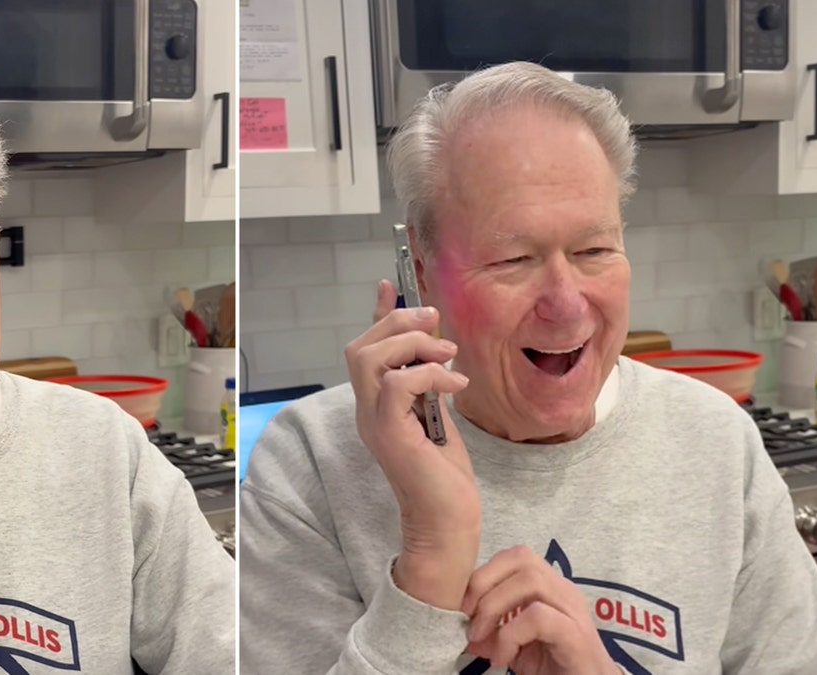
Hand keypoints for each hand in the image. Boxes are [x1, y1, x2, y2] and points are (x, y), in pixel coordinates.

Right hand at [344, 280, 478, 609]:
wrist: (447, 522)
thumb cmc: (445, 477)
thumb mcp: (440, 416)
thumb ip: (431, 383)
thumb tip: (438, 348)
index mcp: (376, 405)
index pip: (366, 349)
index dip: (377, 314)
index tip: (390, 285)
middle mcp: (366, 411)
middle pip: (360, 347)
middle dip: (397, 323)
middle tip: (436, 323)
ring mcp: (373, 423)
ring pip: (369, 359)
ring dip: (411, 346)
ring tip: (448, 355)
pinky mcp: (390, 435)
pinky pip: (396, 385)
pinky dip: (428, 375)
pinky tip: (456, 385)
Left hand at [462, 546, 614, 673]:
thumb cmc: (555, 667)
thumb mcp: (514, 648)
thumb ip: (490, 634)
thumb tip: (459, 628)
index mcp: (550, 588)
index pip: (516, 556)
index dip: (484, 573)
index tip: (464, 606)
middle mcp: (564, 592)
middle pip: (522, 558)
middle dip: (484, 583)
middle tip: (469, 619)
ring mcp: (573, 612)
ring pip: (530, 580)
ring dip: (494, 607)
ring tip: (482, 637)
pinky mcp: (576, 636)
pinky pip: (538, 617)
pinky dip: (510, 635)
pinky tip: (503, 658)